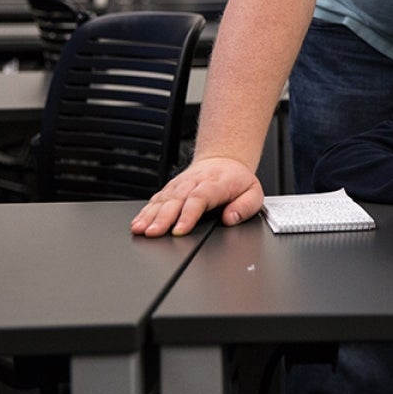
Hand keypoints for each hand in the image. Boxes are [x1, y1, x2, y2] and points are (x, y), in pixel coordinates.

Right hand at [131, 157, 263, 236]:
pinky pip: (156, 199)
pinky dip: (145, 211)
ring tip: (140, 229)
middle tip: (154, 233)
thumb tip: (231, 218)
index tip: (180, 230)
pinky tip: (138, 223)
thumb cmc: (237, 180)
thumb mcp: (254, 193)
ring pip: (163, 199)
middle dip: (163, 218)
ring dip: (150, 215)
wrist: (224, 160)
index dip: (188, 214)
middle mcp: (194, 183)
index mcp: (215, 184)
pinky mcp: (171, 188)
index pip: (199, 198)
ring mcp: (180, 185)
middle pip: (176, 200)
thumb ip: (245, 207)